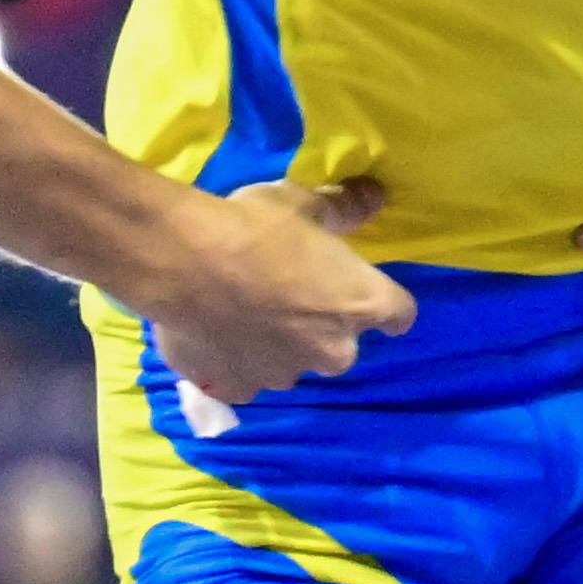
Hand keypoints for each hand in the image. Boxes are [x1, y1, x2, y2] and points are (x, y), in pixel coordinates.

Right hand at [146, 178, 414, 409]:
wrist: (182, 260)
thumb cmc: (254, 226)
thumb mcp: (304, 203)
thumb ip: (345, 207)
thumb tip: (375, 195)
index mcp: (361, 304)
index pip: (400, 315)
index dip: (384, 304)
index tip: (362, 291)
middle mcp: (333, 351)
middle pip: (342, 345)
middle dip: (322, 327)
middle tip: (290, 295)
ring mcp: (285, 375)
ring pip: (292, 364)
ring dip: (279, 346)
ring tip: (244, 315)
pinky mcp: (239, 388)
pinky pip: (246, 381)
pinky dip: (237, 365)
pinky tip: (216, 338)